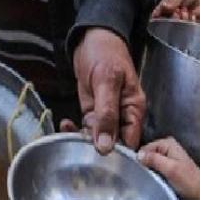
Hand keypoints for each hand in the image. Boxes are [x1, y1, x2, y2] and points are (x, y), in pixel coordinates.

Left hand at [73, 28, 144, 153]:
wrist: (91, 36)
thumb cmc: (105, 52)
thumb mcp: (106, 81)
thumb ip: (107, 114)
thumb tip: (106, 146)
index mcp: (134, 108)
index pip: (131, 141)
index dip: (119, 154)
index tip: (102, 163)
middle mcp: (123, 114)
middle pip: (114, 143)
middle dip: (97, 149)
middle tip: (78, 153)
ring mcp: (106, 114)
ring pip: (97, 137)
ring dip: (82, 139)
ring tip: (67, 135)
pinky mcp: (92, 111)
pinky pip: (86, 127)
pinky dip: (75, 129)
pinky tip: (65, 125)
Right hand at [138, 137, 199, 199]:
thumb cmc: (188, 184)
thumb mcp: (171, 169)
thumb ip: (154, 159)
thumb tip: (137, 155)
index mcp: (168, 143)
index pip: (144, 149)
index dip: (140, 160)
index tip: (137, 173)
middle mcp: (167, 149)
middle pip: (146, 156)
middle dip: (143, 166)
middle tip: (140, 180)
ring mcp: (167, 161)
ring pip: (149, 165)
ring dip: (147, 174)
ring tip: (144, 184)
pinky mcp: (168, 173)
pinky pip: (154, 173)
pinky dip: (152, 178)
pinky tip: (149, 185)